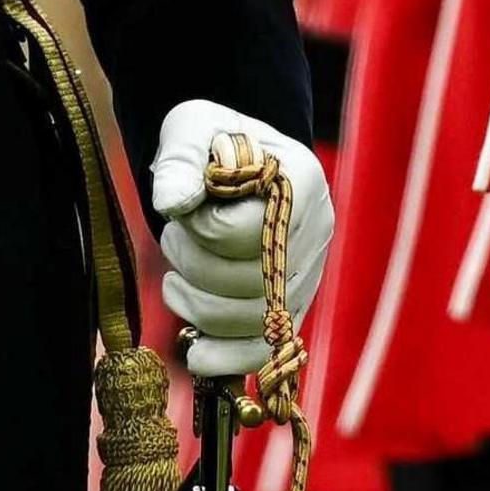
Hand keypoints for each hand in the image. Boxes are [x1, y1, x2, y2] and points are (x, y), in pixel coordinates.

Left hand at [147, 100, 334, 380]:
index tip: (185, 206)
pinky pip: (264, 352)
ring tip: (176, 277)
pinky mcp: (291, 308)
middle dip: (193, 267)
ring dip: (196, 307)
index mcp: (301, 181)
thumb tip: (173, 203)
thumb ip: (179, 161)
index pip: (248, 232)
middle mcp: (316, 232)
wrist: (233, 164)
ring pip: (251, 323)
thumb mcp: (191, 131)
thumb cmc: (211, 145)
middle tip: (174, 237)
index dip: (203, 229)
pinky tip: (195, 352)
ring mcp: (308, 275)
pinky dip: (226, 359)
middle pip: (250, 284)